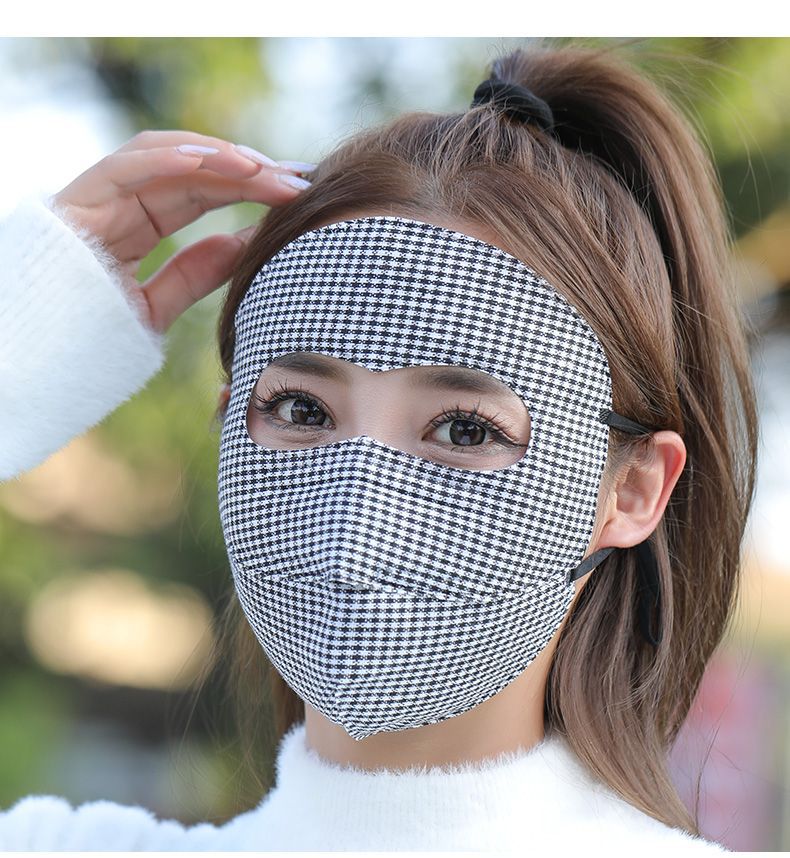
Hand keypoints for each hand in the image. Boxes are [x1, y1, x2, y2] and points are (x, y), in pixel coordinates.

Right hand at [48, 130, 312, 333]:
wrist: (32, 368)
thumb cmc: (87, 343)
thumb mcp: (155, 308)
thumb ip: (196, 274)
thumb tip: (248, 243)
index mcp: (137, 226)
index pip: (203, 193)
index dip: (251, 187)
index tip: (298, 192)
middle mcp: (118, 205)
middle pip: (192, 172)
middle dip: (247, 170)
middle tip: (298, 177)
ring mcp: (95, 200)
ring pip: (163, 159)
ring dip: (218, 159)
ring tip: (265, 170)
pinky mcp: (73, 205)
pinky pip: (123, 169)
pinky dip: (168, 160)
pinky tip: (215, 161)